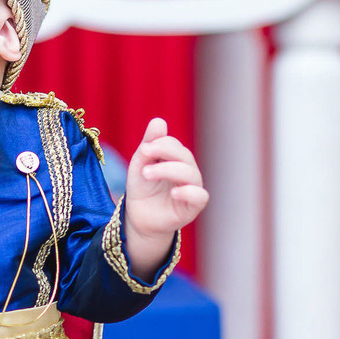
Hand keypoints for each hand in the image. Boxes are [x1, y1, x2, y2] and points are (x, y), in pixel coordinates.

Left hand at [124, 118, 208, 273]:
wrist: (139, 217)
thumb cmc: (142, 189)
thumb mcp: (141, 165)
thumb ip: (150, 145)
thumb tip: (159, 121)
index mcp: (175, 159)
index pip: (173, 145)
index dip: (160, 143)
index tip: (144, 149)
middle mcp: (187, 171)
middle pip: (184, 156)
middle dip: (163, 152)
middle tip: (144, 155)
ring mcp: (192, 188)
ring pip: (190, 173)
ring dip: (168, 170)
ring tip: (147, 173)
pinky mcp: (193, 207)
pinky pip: (200, 196)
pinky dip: (189, 192)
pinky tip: (174, 192)